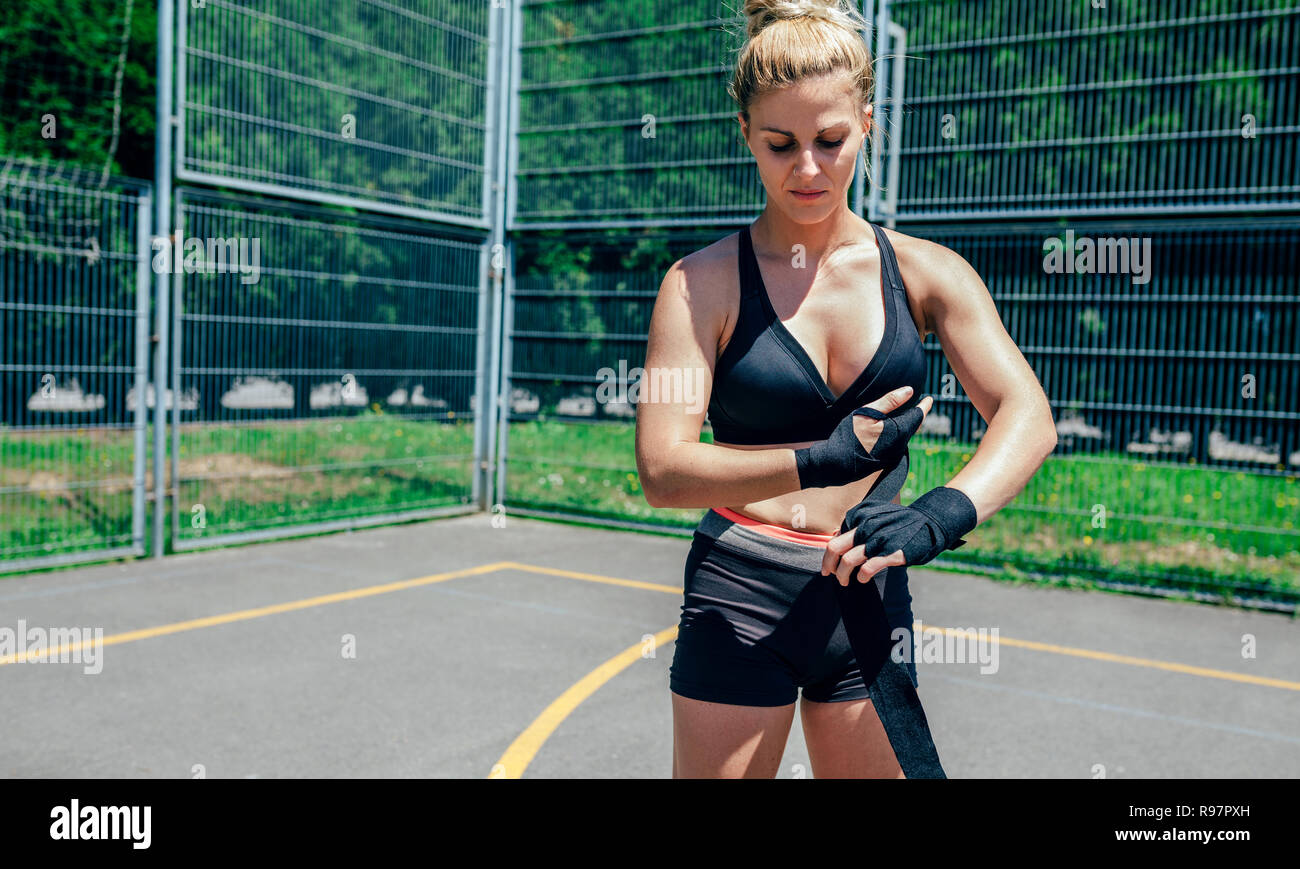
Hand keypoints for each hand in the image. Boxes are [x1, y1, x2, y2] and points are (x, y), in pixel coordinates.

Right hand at [793, 386, 933, 488]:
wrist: (834, 463)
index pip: (918, 416)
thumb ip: (890, 401)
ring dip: (906, 424)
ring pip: (905, 435)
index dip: (924, 406)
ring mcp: (893, 455)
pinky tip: (889, 429)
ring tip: (904, 414)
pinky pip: (897, 444)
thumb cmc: (849, 435)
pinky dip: (897, 433)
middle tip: (920, 405)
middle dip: (916, 415)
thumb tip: (910, 390)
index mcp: (898, 432)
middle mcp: (899, 446)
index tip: (930, 399)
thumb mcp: (867, 412)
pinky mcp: (885, 461)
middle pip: (912, 426)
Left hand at [821, 486, 978, 585]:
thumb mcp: (876, 514)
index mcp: (860, 516)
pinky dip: (861, 577)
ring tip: (844, 582)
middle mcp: (866, 526)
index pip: (835, 536)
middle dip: (828, 565)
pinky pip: (867, 568)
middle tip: (828, 574)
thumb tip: (837, 537)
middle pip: (834, 547)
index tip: (830, 564)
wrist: (930, 523)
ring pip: (848, 560)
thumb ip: (859, 524)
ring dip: (842, 575)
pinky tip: (862, 580)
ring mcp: (878, 539)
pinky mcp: (891, 552)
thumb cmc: (900, 523)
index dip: (830, 553)